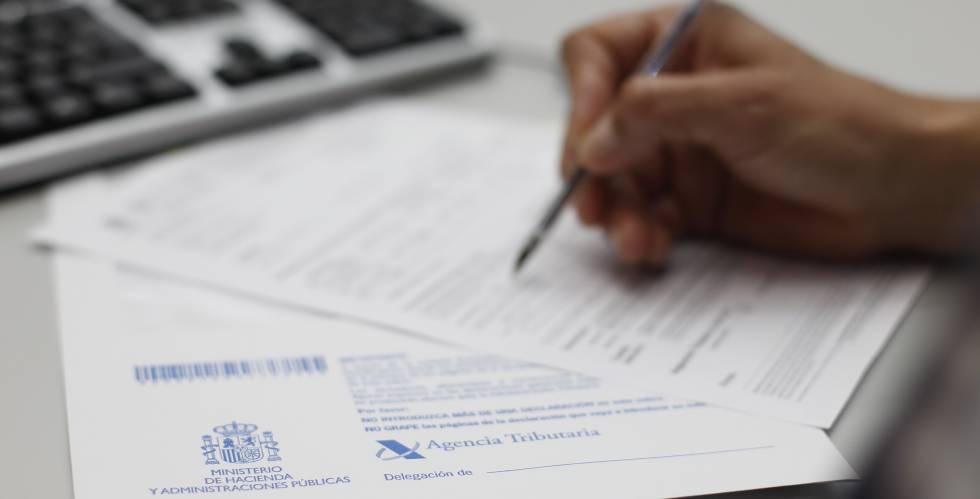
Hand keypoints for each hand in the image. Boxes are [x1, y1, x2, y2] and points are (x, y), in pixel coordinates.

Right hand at [560, 2, 979, 263]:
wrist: (892, 189)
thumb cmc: (840, 123)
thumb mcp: (742, 104)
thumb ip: (656, 113)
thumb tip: (591, 141)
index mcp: (684, 44)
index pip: (598, 55)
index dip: (581, 96)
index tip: (588, 142)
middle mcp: (675, 95)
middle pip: (595, 127)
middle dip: (592, 170)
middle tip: (593, 205)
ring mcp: (681, 149)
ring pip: (614, 180)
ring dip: (616, 212)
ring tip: (632, 237)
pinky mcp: (692, 198)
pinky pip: (643, 216)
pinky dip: (639, 233)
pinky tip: (652, 245)